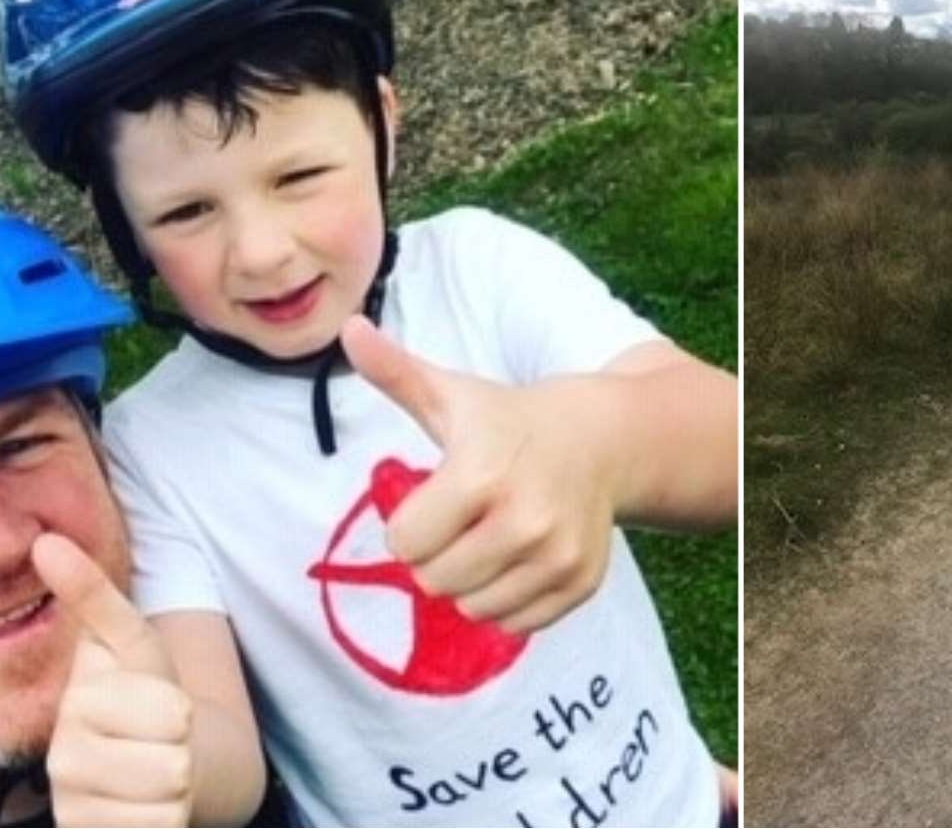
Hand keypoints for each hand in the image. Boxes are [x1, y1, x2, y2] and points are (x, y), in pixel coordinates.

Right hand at [32, 534, 193, 826]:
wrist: (152, 763)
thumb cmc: (144, 696)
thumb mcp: (131, 641)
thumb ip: (93, 594)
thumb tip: (46, 541)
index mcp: (76, 711)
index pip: (170, 713)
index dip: (181, 709)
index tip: (158, 706)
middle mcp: (65, 766)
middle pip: (174, 763)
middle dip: (183, 750)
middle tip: (162, 744)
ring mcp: (80, 811)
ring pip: (169, 804)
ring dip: (179, 791)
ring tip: (157, 775)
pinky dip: (168, 824)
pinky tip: (149, 811)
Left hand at [341, 315, 617, 633]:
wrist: (601, 439)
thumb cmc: (510, 419)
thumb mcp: (452, 393)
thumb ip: (395, 371)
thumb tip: (349, 327)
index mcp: (480, 474)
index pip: (405, 542)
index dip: (409, 524)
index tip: (432, 499)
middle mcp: (524, 520)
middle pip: (435, 581)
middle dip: (435, 556)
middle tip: (459, 522)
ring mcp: (557, 556)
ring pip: (473, 608)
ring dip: (468, 582)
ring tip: (486, 541)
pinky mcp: (580, 582)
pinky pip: (515, 622)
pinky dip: (505, 601)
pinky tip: (515, 560)